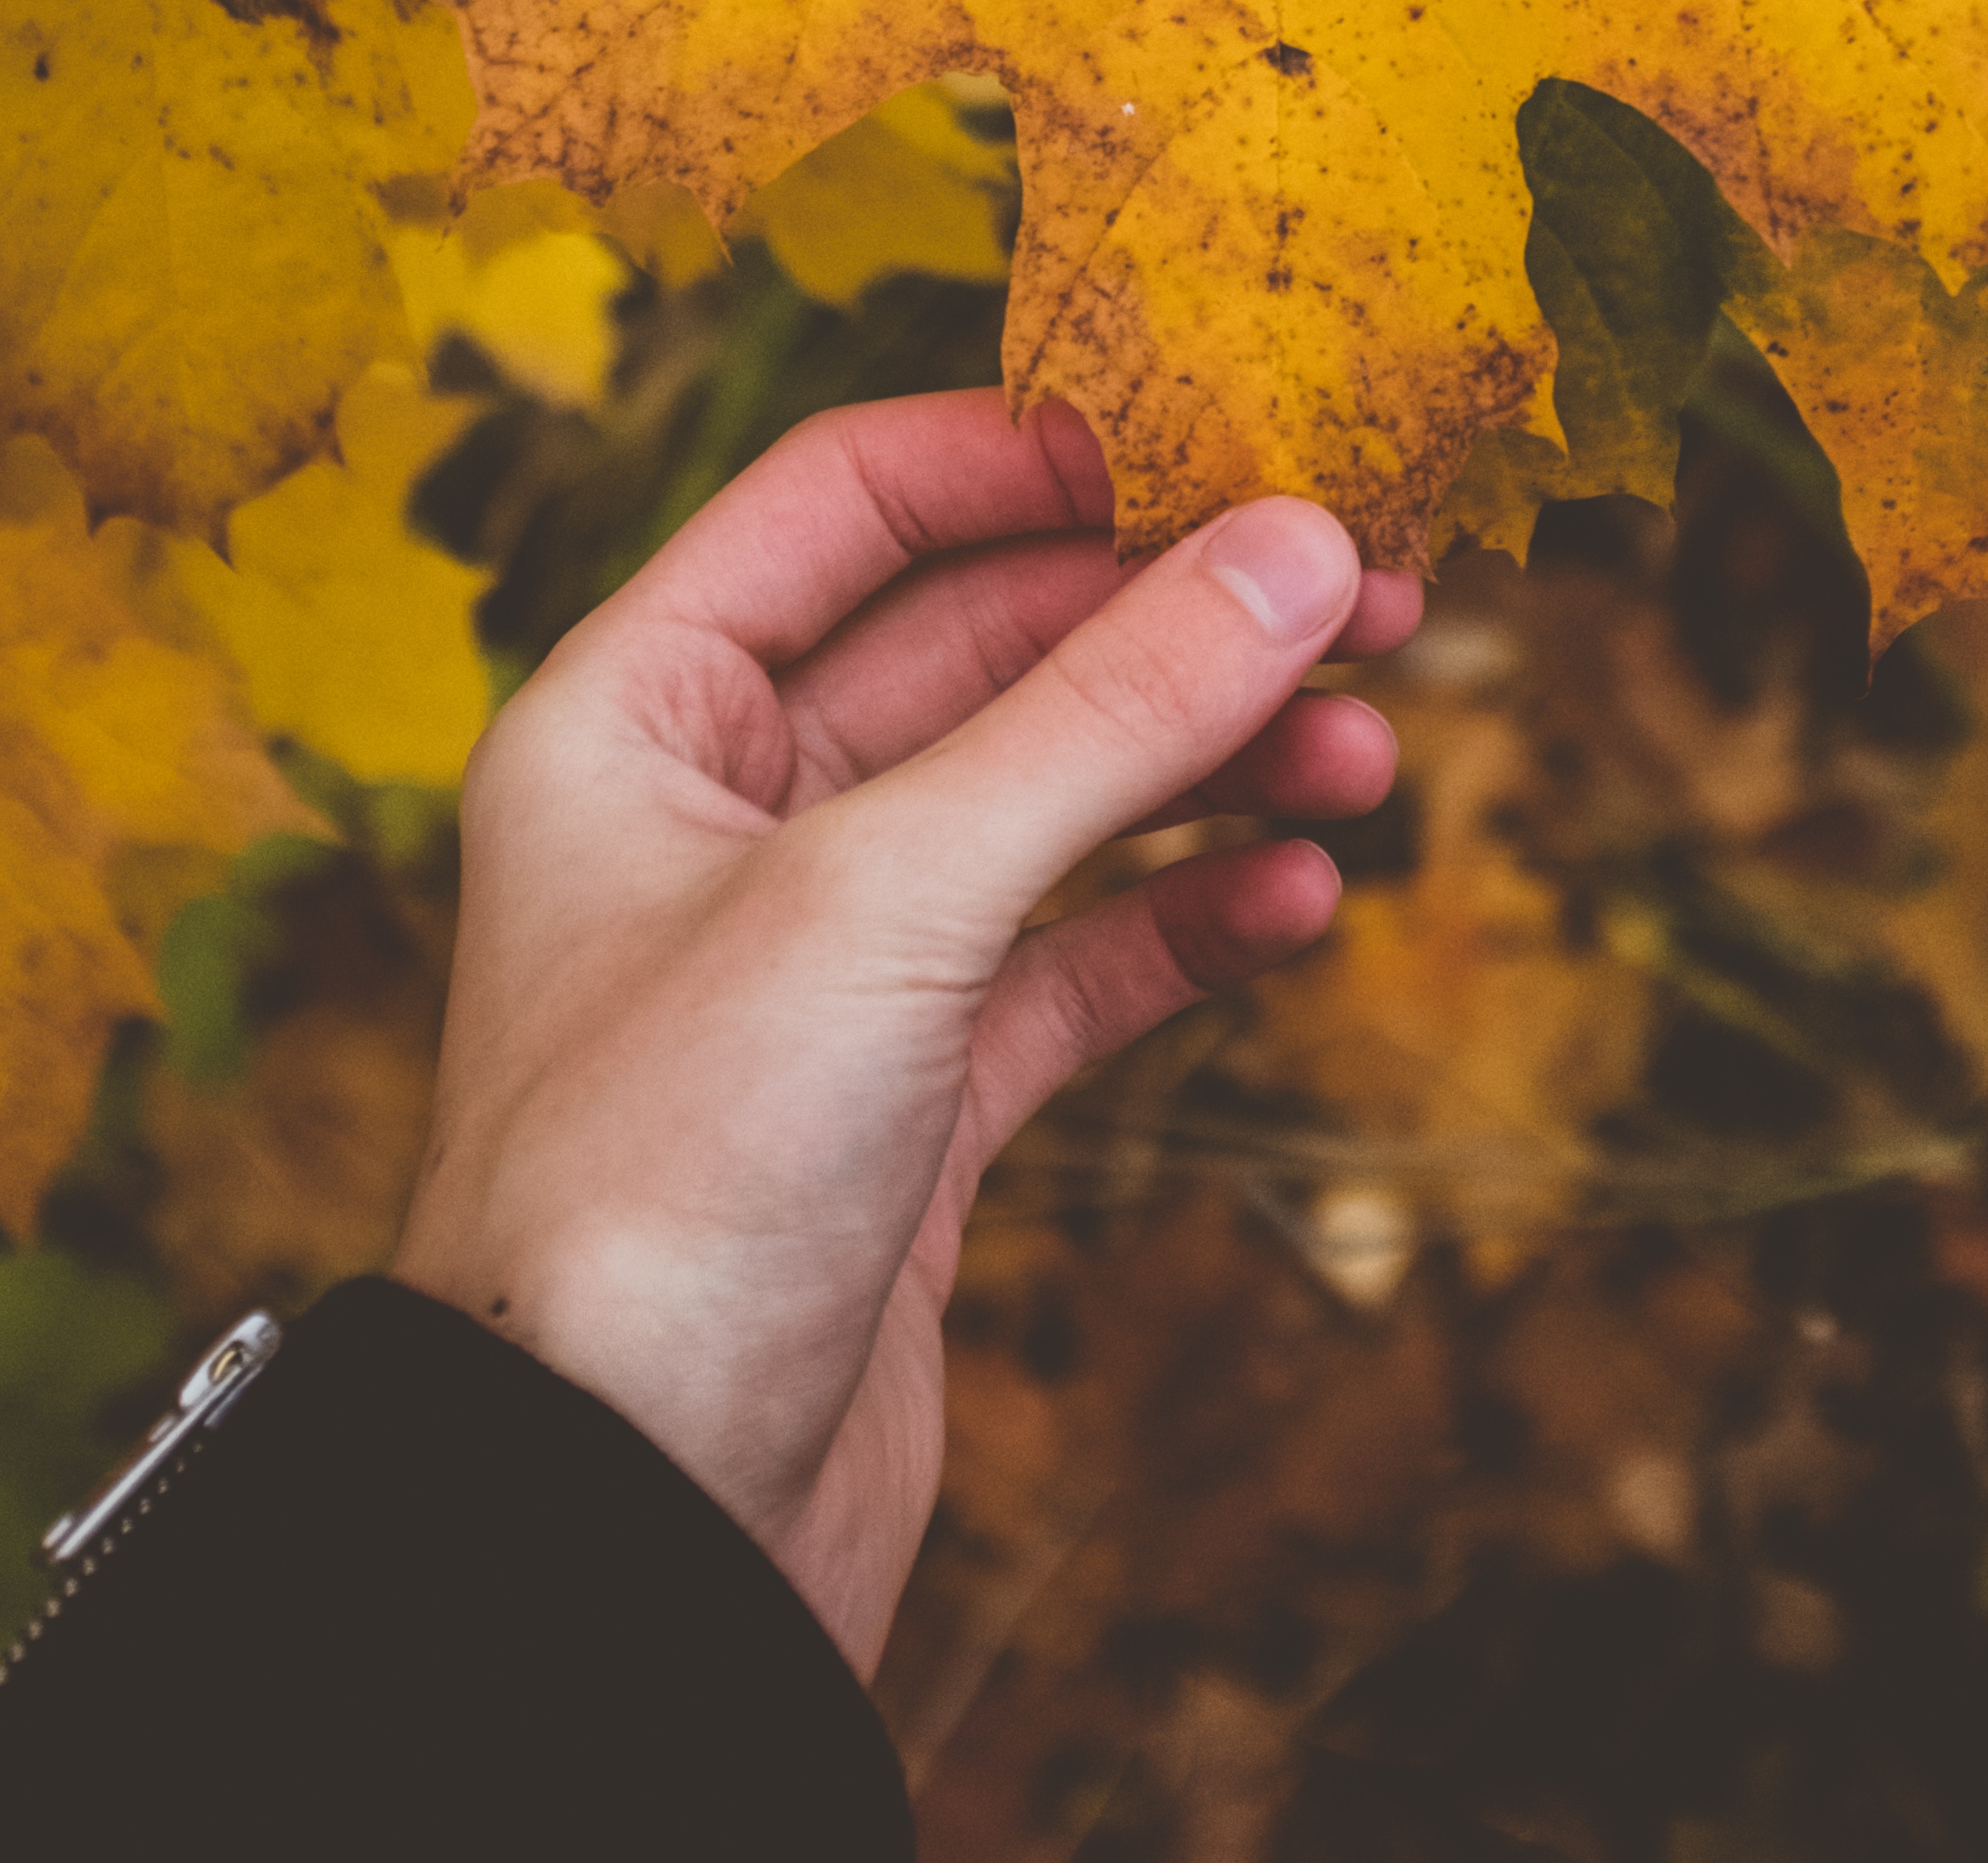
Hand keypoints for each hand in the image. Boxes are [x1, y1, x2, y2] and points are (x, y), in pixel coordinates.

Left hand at [392, 388, 1416, 1675]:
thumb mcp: (887, 897)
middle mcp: (724, 816)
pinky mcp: (909, 1105)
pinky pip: (1076, 962)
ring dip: (1212, 766)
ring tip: (1366, 757)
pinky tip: (1298, 901)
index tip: (1223, 441)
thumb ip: (1106, 714)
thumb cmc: (662, 1185)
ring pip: (1054, 803)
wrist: (616, 1545)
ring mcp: (824, 964)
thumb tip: (1302, 545)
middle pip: (985, 645)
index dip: (1036, 453)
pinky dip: (1187, 919)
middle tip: (1372, 592)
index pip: (850, 498)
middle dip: (1175, 620)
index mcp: (638, 714)